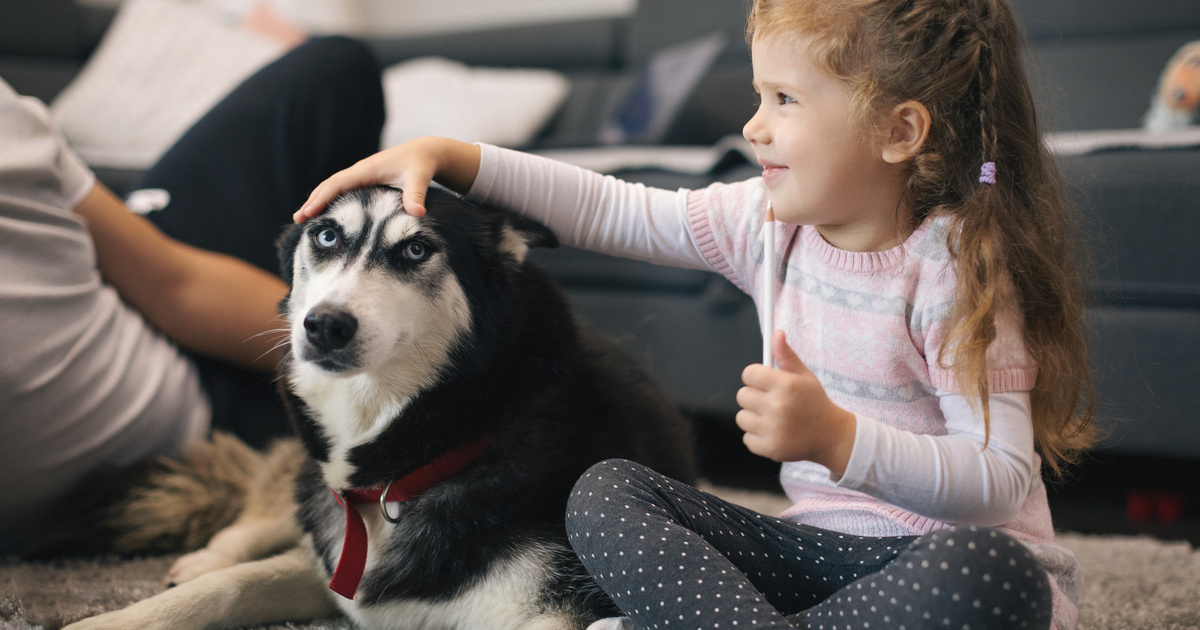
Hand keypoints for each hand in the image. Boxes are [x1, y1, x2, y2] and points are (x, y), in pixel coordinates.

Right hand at [293, 137, 480, 221]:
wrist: (426, 152)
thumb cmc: (422, 165)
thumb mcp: (420, 178)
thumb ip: (416, 195)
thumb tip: (418, 213)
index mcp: (368, 170)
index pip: (338, 184)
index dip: (322, 198)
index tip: (308, 213)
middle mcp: (361, 171)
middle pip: (330, 185)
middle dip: (313, 201)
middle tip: (298, 219)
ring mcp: (362, 175)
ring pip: (334, 187)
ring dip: (318, 199)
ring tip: (305, 218)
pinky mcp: (366, 179)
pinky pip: (342, 189)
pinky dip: (329, 198)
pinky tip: (325, 211)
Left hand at [736, 330, 856, 477]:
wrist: (831, 436)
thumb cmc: (814, 402)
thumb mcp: (804, 376)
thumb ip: (786, 356)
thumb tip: (776, 334)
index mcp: (786, 385)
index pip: (749, 374)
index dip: (755, 377)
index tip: (764, 383)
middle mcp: (777, 406)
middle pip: (742, 395)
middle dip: (754, 397)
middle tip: (771, 402)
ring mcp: (773, 429)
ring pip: (742, 417)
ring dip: (754, 417)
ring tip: (772, 418)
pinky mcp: (769, 448)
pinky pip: (747, 438)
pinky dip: (757, 437)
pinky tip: (773, 432)